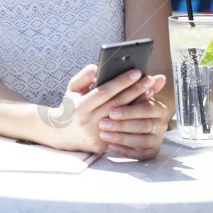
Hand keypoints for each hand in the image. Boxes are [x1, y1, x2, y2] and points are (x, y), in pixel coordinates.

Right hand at [48, 64, 164, 154]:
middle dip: (136, 90)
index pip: (105, 92)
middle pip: (118, 104)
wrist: (61, 134)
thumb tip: (99, 67)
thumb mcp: (72, 88)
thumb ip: (85, 75)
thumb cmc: (70, 106)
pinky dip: (134, 119)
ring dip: (139, 104)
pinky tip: (144, 109)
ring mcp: (96, 135)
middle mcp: (88, 122)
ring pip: (123, 118)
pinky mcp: (102, 145)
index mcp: (80, 106)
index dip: (122, 81)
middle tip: (150, 79)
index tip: (136, 71)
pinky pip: (122, 131)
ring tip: (151, 91)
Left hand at [97, 77, 168, 159]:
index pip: (147, 108)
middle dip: (122, 124)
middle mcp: (161, 124)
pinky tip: (110, 146)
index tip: (111, 111)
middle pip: (143, 125)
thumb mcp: (130, 95)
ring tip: (104, 134)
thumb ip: (135, 86)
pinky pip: (140, 155)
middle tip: (103, 123)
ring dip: (121, 137)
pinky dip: (124, 150)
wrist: (127, 125)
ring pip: (141, 140)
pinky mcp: (151, 152)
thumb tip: (146, 75)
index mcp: (158, 107)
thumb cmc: (127, 106)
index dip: (129, 110)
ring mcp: (157, 139)